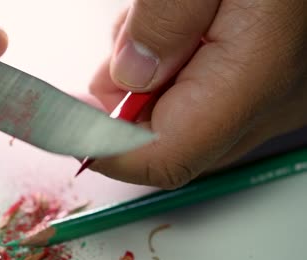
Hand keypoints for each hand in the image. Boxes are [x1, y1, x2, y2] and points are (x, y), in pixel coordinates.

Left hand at [89, 0, 306, 188]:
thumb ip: (167, 18)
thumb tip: (131, 75)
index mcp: (253, 75)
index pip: (164, 157)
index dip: (106, 150)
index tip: (70, 121)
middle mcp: (269, 103)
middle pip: (170, 146)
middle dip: (124, 110)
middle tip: (119, 51)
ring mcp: (273, 97)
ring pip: (186, 123)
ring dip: (150, 86)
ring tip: (156, 23)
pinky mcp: (269, 83)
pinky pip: (206, 102)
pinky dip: (176, 74)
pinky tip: (180, 29)